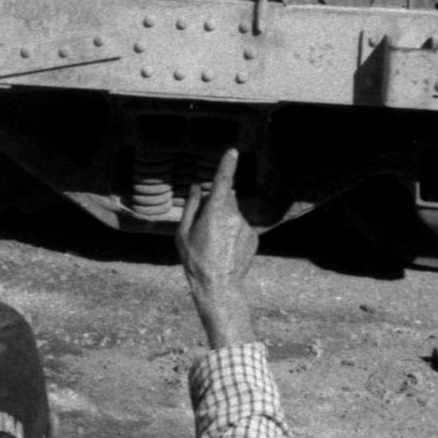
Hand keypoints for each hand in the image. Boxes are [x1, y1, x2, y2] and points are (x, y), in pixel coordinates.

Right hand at [177, 147, 257, 348]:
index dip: (227, 164)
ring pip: (234, 215)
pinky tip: (226, 250)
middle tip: (205, 228)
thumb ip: (192, 206)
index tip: (232, 151)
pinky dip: (234, 234)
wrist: (218, 286)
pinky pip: (242, 228)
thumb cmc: (195, 259)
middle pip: (227, 199)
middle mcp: (234, 214)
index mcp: (215, 211)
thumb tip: (197, 186)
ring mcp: (246, 226)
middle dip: (218, 205)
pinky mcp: (254, 237)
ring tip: (216, 244)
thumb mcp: (183, 233)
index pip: (223, 181)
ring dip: (226, 221)